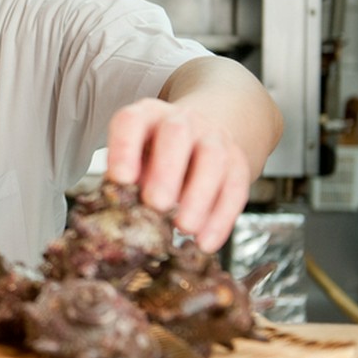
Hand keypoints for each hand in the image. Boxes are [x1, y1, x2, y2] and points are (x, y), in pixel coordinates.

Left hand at [105, 97, 251, 252]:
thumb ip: (126, 181)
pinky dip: (220, 218)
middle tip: (155, 205)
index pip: (132, 121)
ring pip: (212, 159)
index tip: (120, 179)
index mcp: (145, 115)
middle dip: (166, 170)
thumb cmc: (153, 154)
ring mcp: (213, 138)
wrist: (199, 138)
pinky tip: (205, 242)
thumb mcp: (134, 158)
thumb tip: (119, 213)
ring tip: (184, 227)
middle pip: (177, 134)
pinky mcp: (238, 163)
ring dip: (198, 196)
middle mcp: (181, 120)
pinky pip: (235, 188)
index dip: (124, 148)